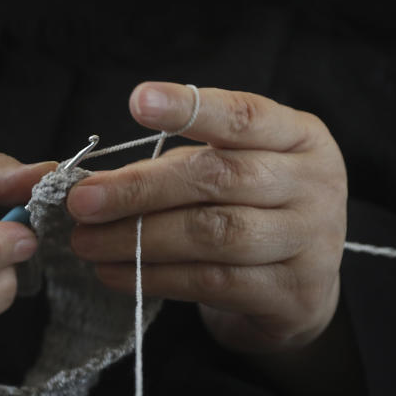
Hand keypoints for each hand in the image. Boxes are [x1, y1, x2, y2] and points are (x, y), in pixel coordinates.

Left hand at [66, 82, 346, 352]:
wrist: (302, 288)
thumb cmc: (251, 212)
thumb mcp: (233, 171)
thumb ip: (179, 163)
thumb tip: (93, 178)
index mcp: (300, 137)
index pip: (244, 115)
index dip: (191, 108)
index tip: (138, 101)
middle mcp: (314, 184)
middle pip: (219, 178)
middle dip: (140, 188)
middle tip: (82, 201)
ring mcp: (309, 241)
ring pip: (214, 235)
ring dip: (139, 238)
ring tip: (86, 242)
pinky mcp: (292, 294)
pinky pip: (212, 282)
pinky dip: (155, 277)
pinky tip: (114, 273)